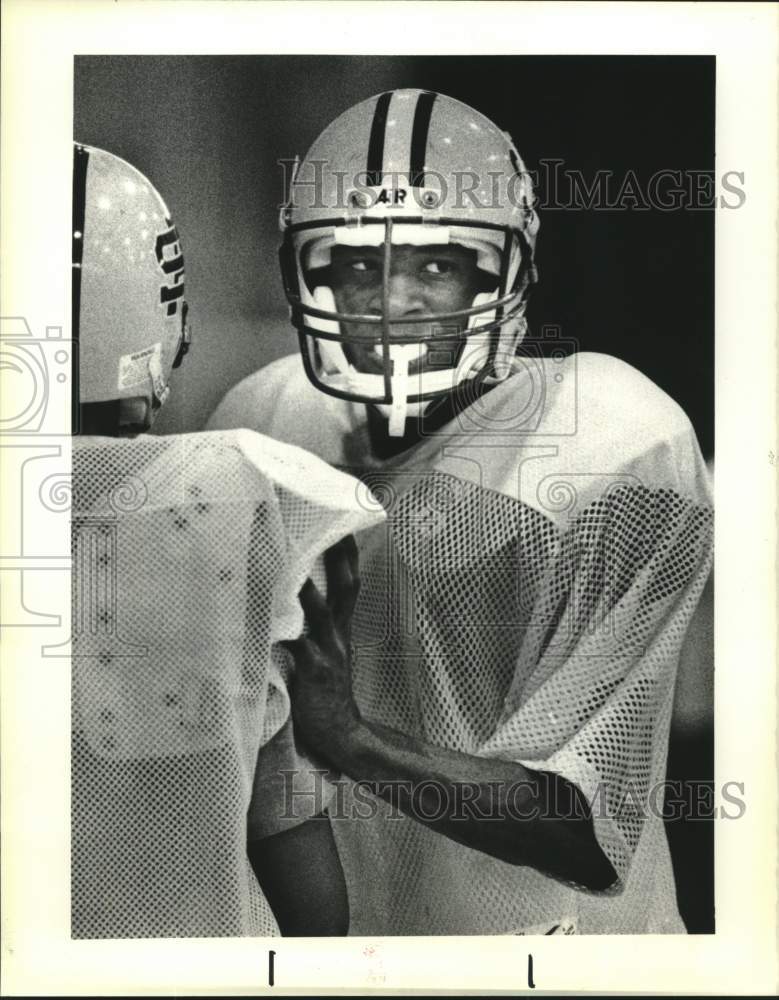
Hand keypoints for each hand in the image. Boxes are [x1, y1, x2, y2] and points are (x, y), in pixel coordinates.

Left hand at [281, 535, 361, 751]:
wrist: (341, 733)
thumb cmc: (325, 692)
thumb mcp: (327, 654)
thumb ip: (312, 628)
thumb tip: (287, 600)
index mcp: (342, 628)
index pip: (350, 581)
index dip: (348, 553)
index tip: (342, 522)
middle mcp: (338, 633)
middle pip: (345, 585)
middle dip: (338, 555)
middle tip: (328, 525)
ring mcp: (328, 650)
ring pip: (319, 608)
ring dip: (304, 584)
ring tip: (289, 558)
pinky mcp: (312, 669)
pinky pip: (295, 643)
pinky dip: (281, 629)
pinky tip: (264, 615)